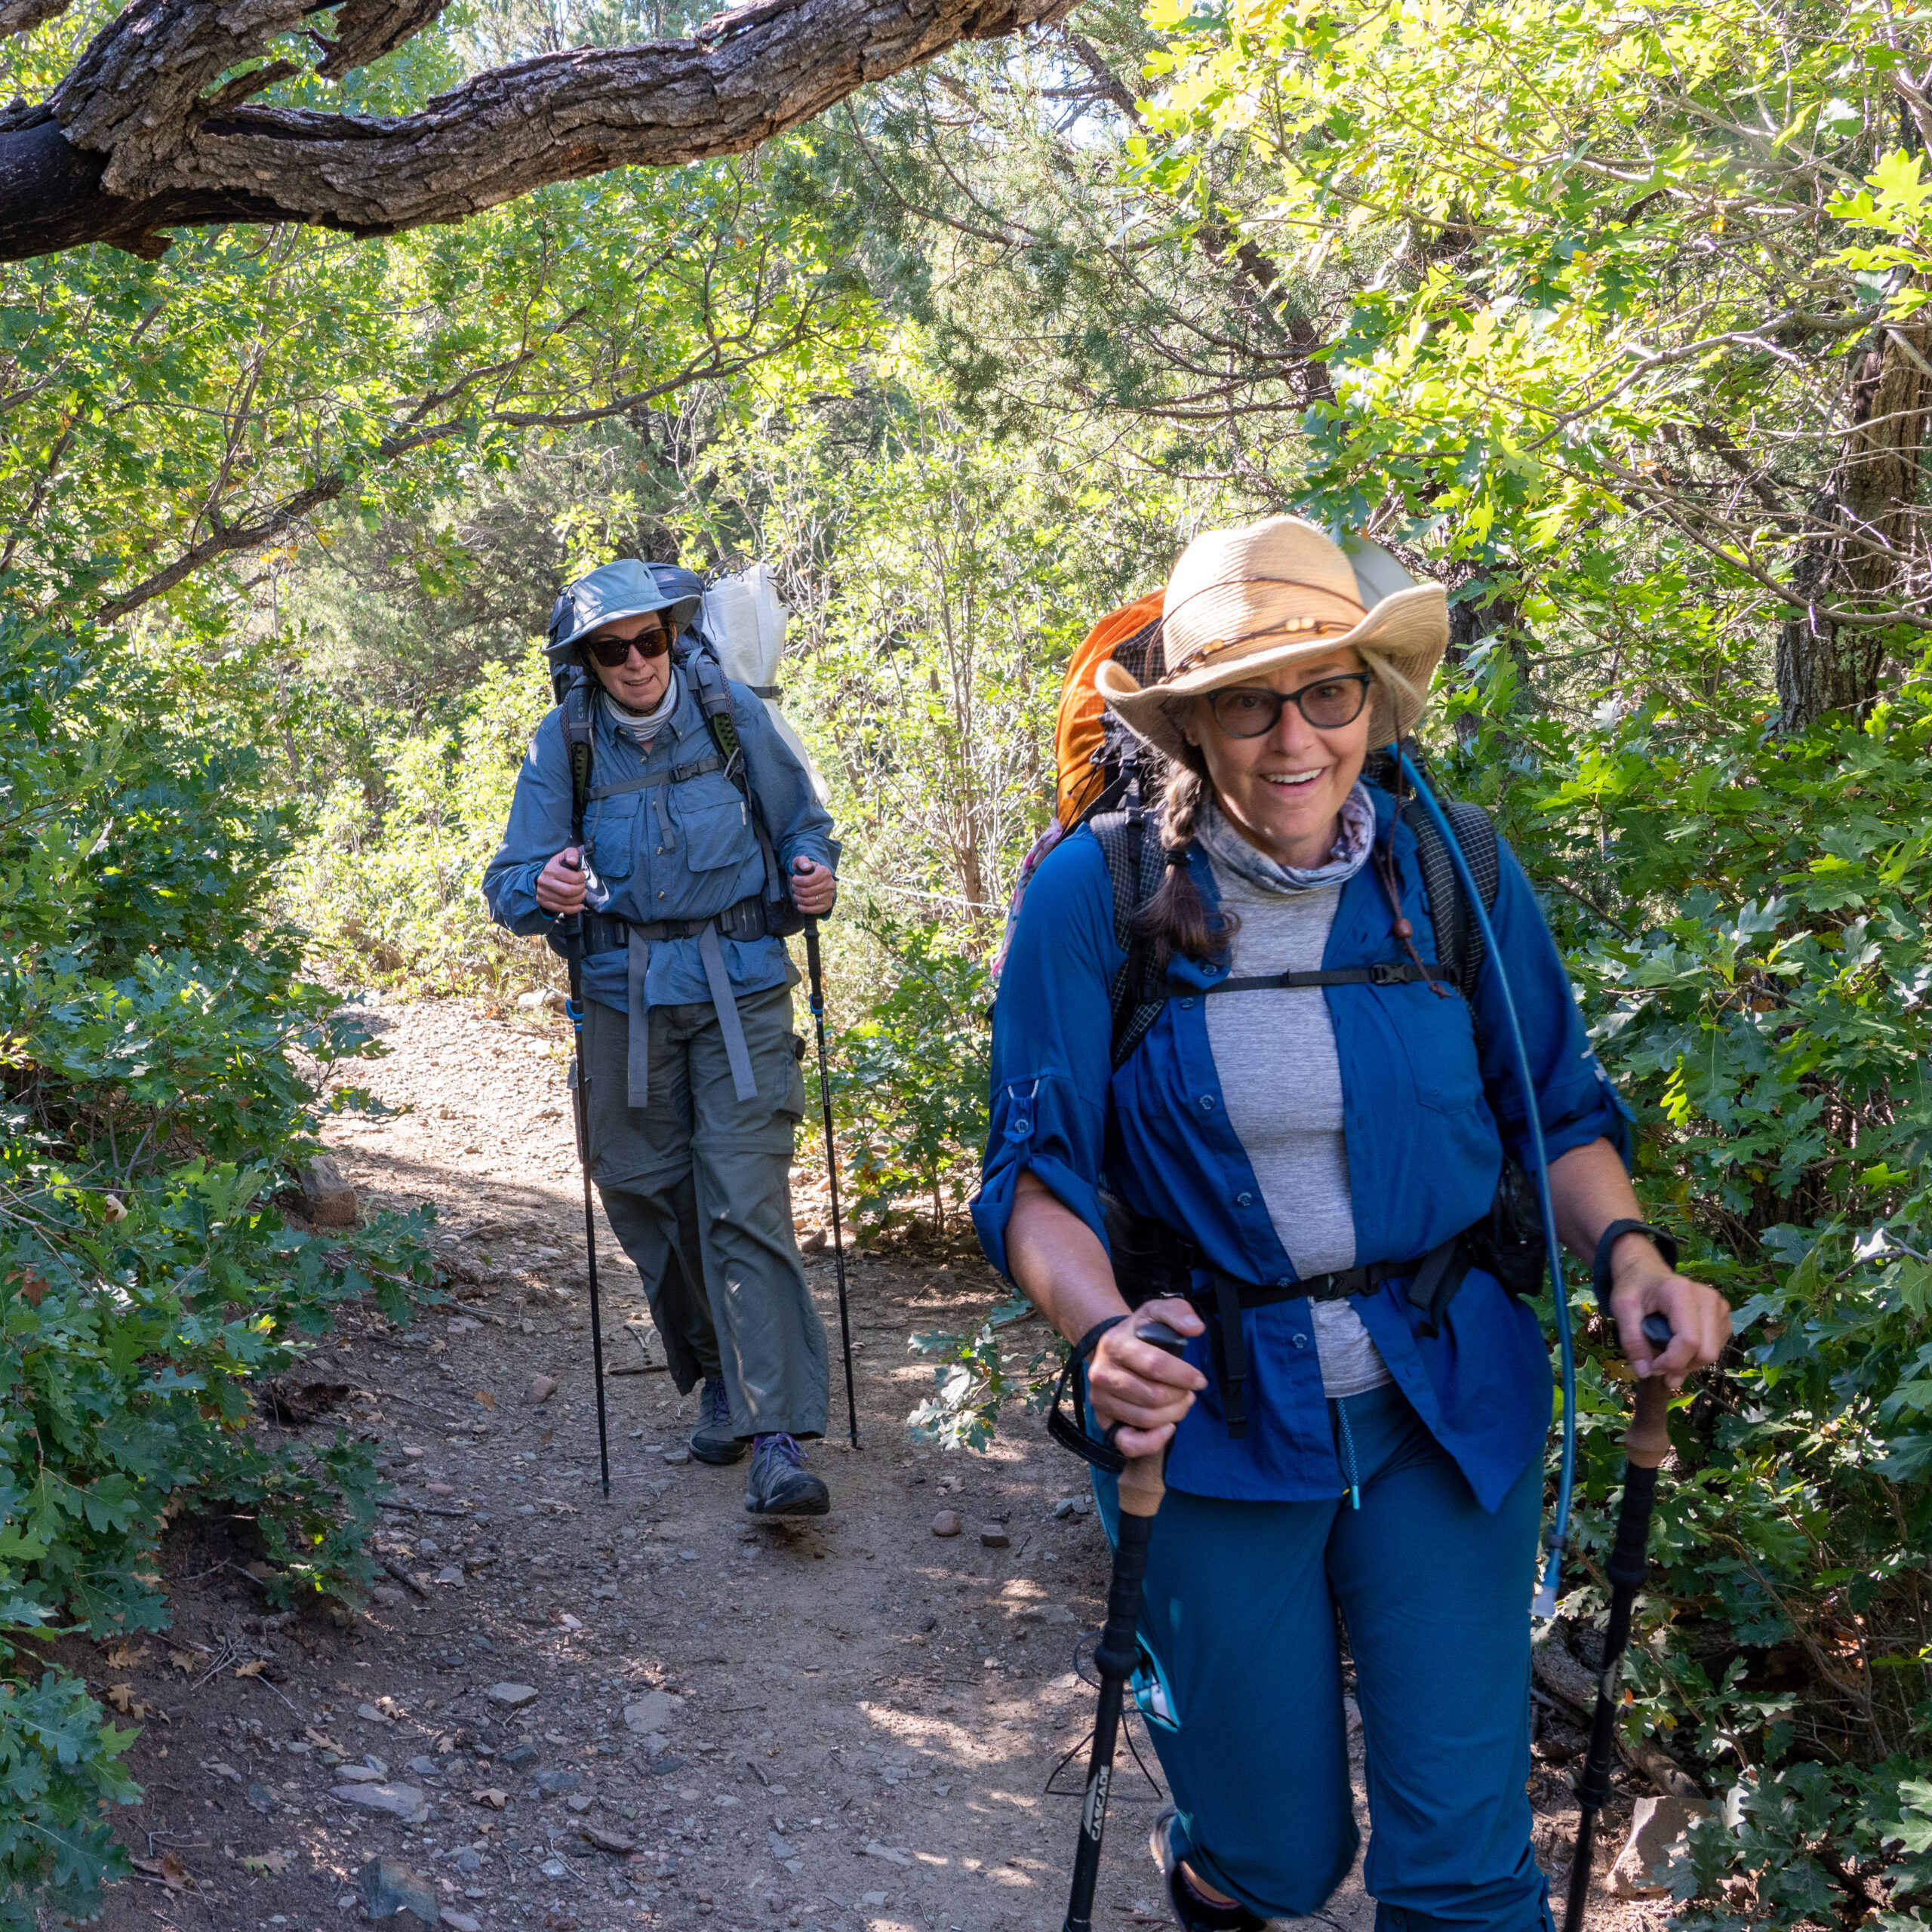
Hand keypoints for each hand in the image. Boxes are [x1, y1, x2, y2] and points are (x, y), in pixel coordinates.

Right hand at [535, 846, 586, 915]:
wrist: (541, 876)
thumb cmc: (557, 866)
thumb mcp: (564, 855)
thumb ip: (571, 854)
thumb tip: (574, 861)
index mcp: (550, 869)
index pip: (571, 877)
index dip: (581, 878)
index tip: (582, 877)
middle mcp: (545, 881)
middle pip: (569, 891)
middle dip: (580, 889)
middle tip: (582, 886)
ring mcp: (543, 893)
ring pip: (567, 901)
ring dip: (579, 898)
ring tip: (581, 893)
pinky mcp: (544, 902)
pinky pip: (561, 909)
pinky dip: (574, 909)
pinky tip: (580, 905)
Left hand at [789, 856, 835, 916]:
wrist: (815, 879)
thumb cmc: (806, 870)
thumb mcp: (802, 862)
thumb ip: (802, 861)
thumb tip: (806, 867)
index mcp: (825, 872)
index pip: (806, 881)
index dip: (796, 881)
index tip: (794, 879)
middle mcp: (830, 883)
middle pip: (806, 891)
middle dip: (796, 890)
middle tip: (794, 887)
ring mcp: (830, 895)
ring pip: (808, 901)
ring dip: (798, 898)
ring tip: (796, 894)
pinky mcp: (827, 904)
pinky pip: (814, 910)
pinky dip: (803, 908)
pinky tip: (799, 904)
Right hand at [1086, 1298, 1207, 1458]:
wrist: (1112, 1349)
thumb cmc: (1140, 1333)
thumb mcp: (1156, 1313)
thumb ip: (1178, 1312)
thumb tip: (1197, 1328)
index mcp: (1115, 1345)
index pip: (1155, 1366)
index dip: (1184, 1375)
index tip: (1200, 1380)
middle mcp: (1102, 1374)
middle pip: (1153, 1396)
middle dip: (1180, 1396)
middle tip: (1189, 1392)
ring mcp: (1100, 1400)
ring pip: (1146, 1418)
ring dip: (1173, 1414)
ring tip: (1180, 1402)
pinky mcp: (1103, 1421)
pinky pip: (1128, 1443)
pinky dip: (1152, 1442)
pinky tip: (1167, 1428)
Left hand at [1606, 1234, 1731, 1387]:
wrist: (1647, 1271)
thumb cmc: (1634, 1287)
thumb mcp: (1622, 1309)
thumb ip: (1631, 1340)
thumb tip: (1645, 1372)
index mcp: (1682, 1293)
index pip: (1689, 1341)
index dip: (1672, 1362)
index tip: (1651, 1367)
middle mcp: (1709, 1299)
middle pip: (1706, 1352)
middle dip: (1681, 1367)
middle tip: (1657, 1366)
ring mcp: (1720, 1307)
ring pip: (1712, 1353)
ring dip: (1688, 1364)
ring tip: (1665, 1354)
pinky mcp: (1723, 1316)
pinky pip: (1715, 1348)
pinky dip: (1696, 1356)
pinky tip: (1678, 1347)